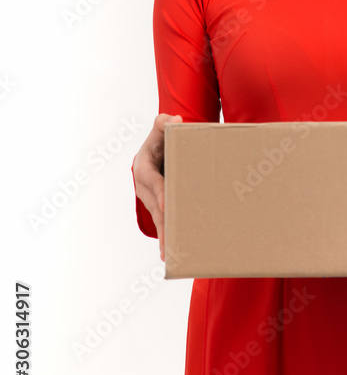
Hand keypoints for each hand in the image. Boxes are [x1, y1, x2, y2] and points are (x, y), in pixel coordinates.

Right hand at [132, 113, 182, 260]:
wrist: (155, 150)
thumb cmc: (159, 139)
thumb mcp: (160, 130)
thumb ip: (164, 123)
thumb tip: (174, 120)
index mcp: (144, 168)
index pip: (154, 182)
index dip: (161, 193)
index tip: (168, 206)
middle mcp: (144, 187)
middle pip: (156, 206)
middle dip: (164, 222)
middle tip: (172, 238)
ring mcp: (150, 198)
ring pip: (158, 218)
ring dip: (165, 235)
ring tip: (171, 254)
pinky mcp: (157, 205)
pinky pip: (161, 221)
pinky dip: (166, 235)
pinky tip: (171, 253)